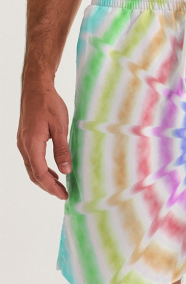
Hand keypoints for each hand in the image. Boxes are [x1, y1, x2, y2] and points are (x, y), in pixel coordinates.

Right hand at [17, 82, 70, 199]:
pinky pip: (32, 160)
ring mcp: (23, 142)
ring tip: (59, 186)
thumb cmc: (49, 104)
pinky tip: (53, 171)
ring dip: (44, 179)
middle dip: (48, 187)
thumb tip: (65, 171)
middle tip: (63, 195)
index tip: (63, 195)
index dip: (51, 187)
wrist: (36, 88)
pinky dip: (42, 169)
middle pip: (34, 174)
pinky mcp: (25, 139)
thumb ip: (62, 150)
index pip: (40, 173)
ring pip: (32, 168)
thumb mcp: (60, 127)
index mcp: (32, 144)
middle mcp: (24, 146)